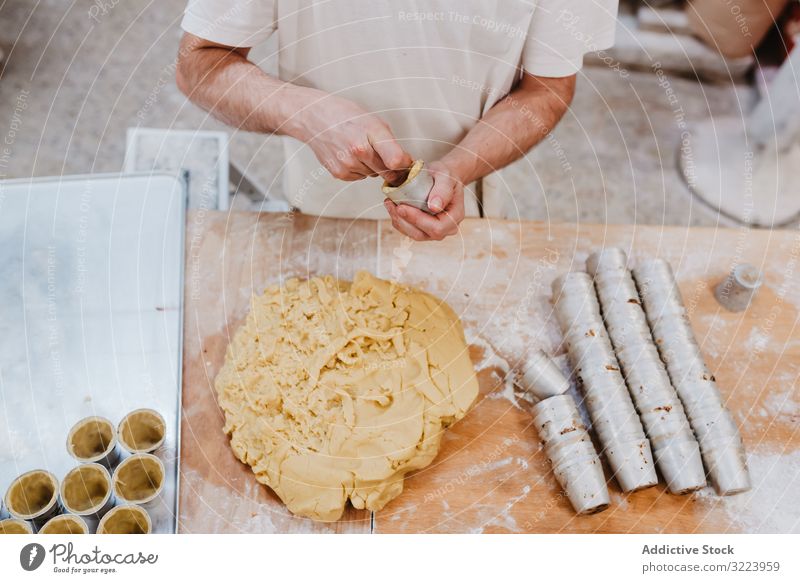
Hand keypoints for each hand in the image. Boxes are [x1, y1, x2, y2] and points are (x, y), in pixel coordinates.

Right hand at [291, 91, 412, 181]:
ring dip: (373, 167)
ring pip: (373, 176)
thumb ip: (390, 143)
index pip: (396, 160)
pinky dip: (359, 170)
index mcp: (371, 132)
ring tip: (361, 149)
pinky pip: (359, 177)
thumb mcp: (373, 121)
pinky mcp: (339, 173)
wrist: (313, 117)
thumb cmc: (345, 116)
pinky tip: (350, 155)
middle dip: (390, 167)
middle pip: (387, 172)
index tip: (407, 162)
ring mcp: (347, 164)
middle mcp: (359, 150)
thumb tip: (405, 163)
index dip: (405, 164)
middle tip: (383, 155)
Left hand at [384, 161, 464, 240]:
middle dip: (404, 220)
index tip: (402, 207)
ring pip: (412, 234)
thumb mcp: (446, 176)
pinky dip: (397, 219)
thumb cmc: (445, 176)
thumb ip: (443, 190)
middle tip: (391, 203)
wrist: (441, 178)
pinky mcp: (422, 229)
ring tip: (389, 203)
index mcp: (455, 217)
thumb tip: (434, 207)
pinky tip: (392, 206)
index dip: (418, 220)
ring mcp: (433, 231)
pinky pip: (407, 230)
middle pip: (421, 234)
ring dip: (398, 220)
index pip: (436, 228)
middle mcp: (445, 229)